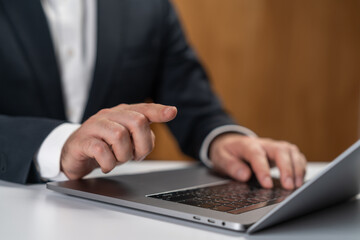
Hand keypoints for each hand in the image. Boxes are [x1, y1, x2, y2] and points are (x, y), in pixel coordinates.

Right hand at [60, 103, 176, 179]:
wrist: (74, 154)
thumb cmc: (105, 147)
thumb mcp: (127, 142)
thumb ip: (142, 137)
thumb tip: (151, 139)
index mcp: (122, 114)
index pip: (144, 109)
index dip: (158, 111)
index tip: (172, 112)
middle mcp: (109, 116)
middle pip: (136, 121)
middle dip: (142, 145)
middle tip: (134, 156)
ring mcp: (94, 126)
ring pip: (119, 135)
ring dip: (123, 155)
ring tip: (117, 160)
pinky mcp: (82, 141)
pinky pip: (101, 150)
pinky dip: (109, 162)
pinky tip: (107, 165)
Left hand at [209, 134, 306, 189]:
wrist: (231, 143)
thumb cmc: (227, 152)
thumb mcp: (220, 158)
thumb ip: (231, 166)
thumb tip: (244, 175)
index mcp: (247, 145)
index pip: (257, 155)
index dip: (263, 170)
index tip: (266, 184)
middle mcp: (264, 144)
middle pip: (280, 150)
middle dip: (286, 168)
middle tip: (288, 186)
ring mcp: (275, 147)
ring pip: (291, 152)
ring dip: (297, 168)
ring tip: (296, 185)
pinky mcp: (282, 152)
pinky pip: (296, 156)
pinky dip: (300, 167)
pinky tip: (299, 180)